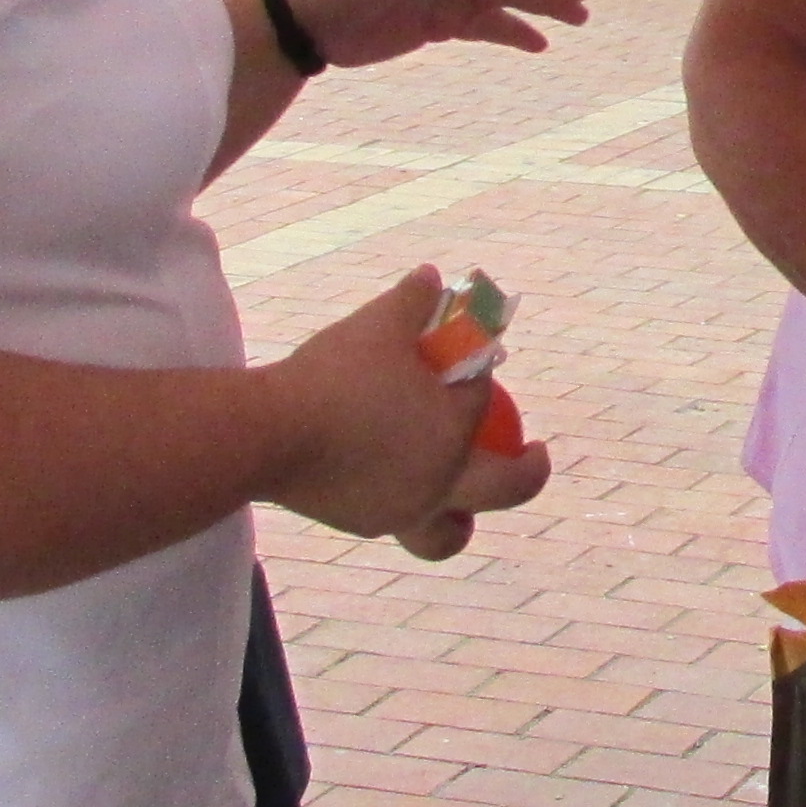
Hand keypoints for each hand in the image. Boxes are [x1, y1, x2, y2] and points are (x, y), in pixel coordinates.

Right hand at [261, 265, 548, 556]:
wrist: (268, 436)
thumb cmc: (334, 376)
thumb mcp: (378, 324)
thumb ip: (411, 299)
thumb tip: (431, 275)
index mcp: (455, 433)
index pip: (482, 397)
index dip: (478, 372)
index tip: (472, 357)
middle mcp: (441, 481)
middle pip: (507, 489)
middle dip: (531, 472)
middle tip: (537, 454)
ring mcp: (403, 511)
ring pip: (448, 531)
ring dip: (462, 517)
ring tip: (466, 509)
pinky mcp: (364, 523)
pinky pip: (399, 520)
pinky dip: (404, 503)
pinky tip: (387, 480)